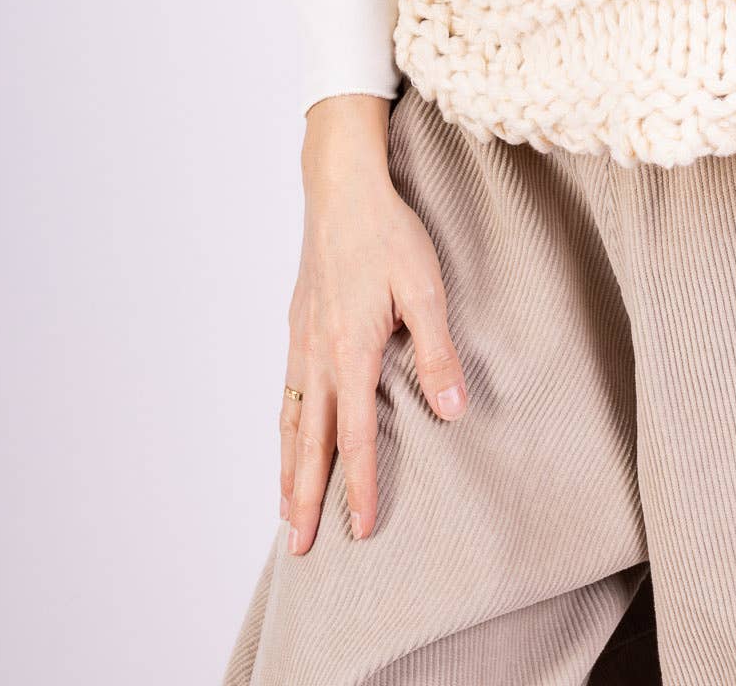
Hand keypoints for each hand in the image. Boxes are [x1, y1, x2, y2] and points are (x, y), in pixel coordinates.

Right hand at [282, 96, 468, 554]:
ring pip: (290, 419)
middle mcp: (317, 354)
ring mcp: (301, 339)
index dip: (358, 485)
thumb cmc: (387, 234)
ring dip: (288, 468)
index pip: (353, 436)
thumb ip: (437, 352)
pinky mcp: (297, 324)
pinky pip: (285, 390)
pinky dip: (283, 427)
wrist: (341, 187)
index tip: (361, 527)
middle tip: (299, 547)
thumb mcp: (425, 288)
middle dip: (305, 497)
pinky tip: (288, 436)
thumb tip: (452, 412)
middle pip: (308, 442)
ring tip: (286, 510)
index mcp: (350, 351)